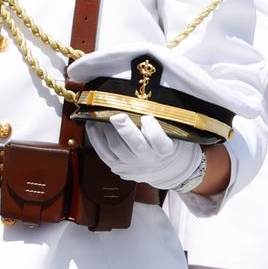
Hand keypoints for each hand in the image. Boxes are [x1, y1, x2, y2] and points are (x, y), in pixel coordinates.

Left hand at [87, 112, 202, 189]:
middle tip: (117, 116)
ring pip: (116, 148)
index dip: (153, 130)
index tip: (147, 117)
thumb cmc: (167, 142)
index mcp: (166, 150)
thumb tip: (144, 99)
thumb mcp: (173, 133)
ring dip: (107, 130)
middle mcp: (148, 159)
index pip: (160, 142)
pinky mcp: (117, 167)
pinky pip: (103, 153)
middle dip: (125, 129)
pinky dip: (96, 138)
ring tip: (102, 116)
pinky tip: (93, 125)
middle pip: (136, 146)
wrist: (163, 169)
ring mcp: (131, 165)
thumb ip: (163, 120)